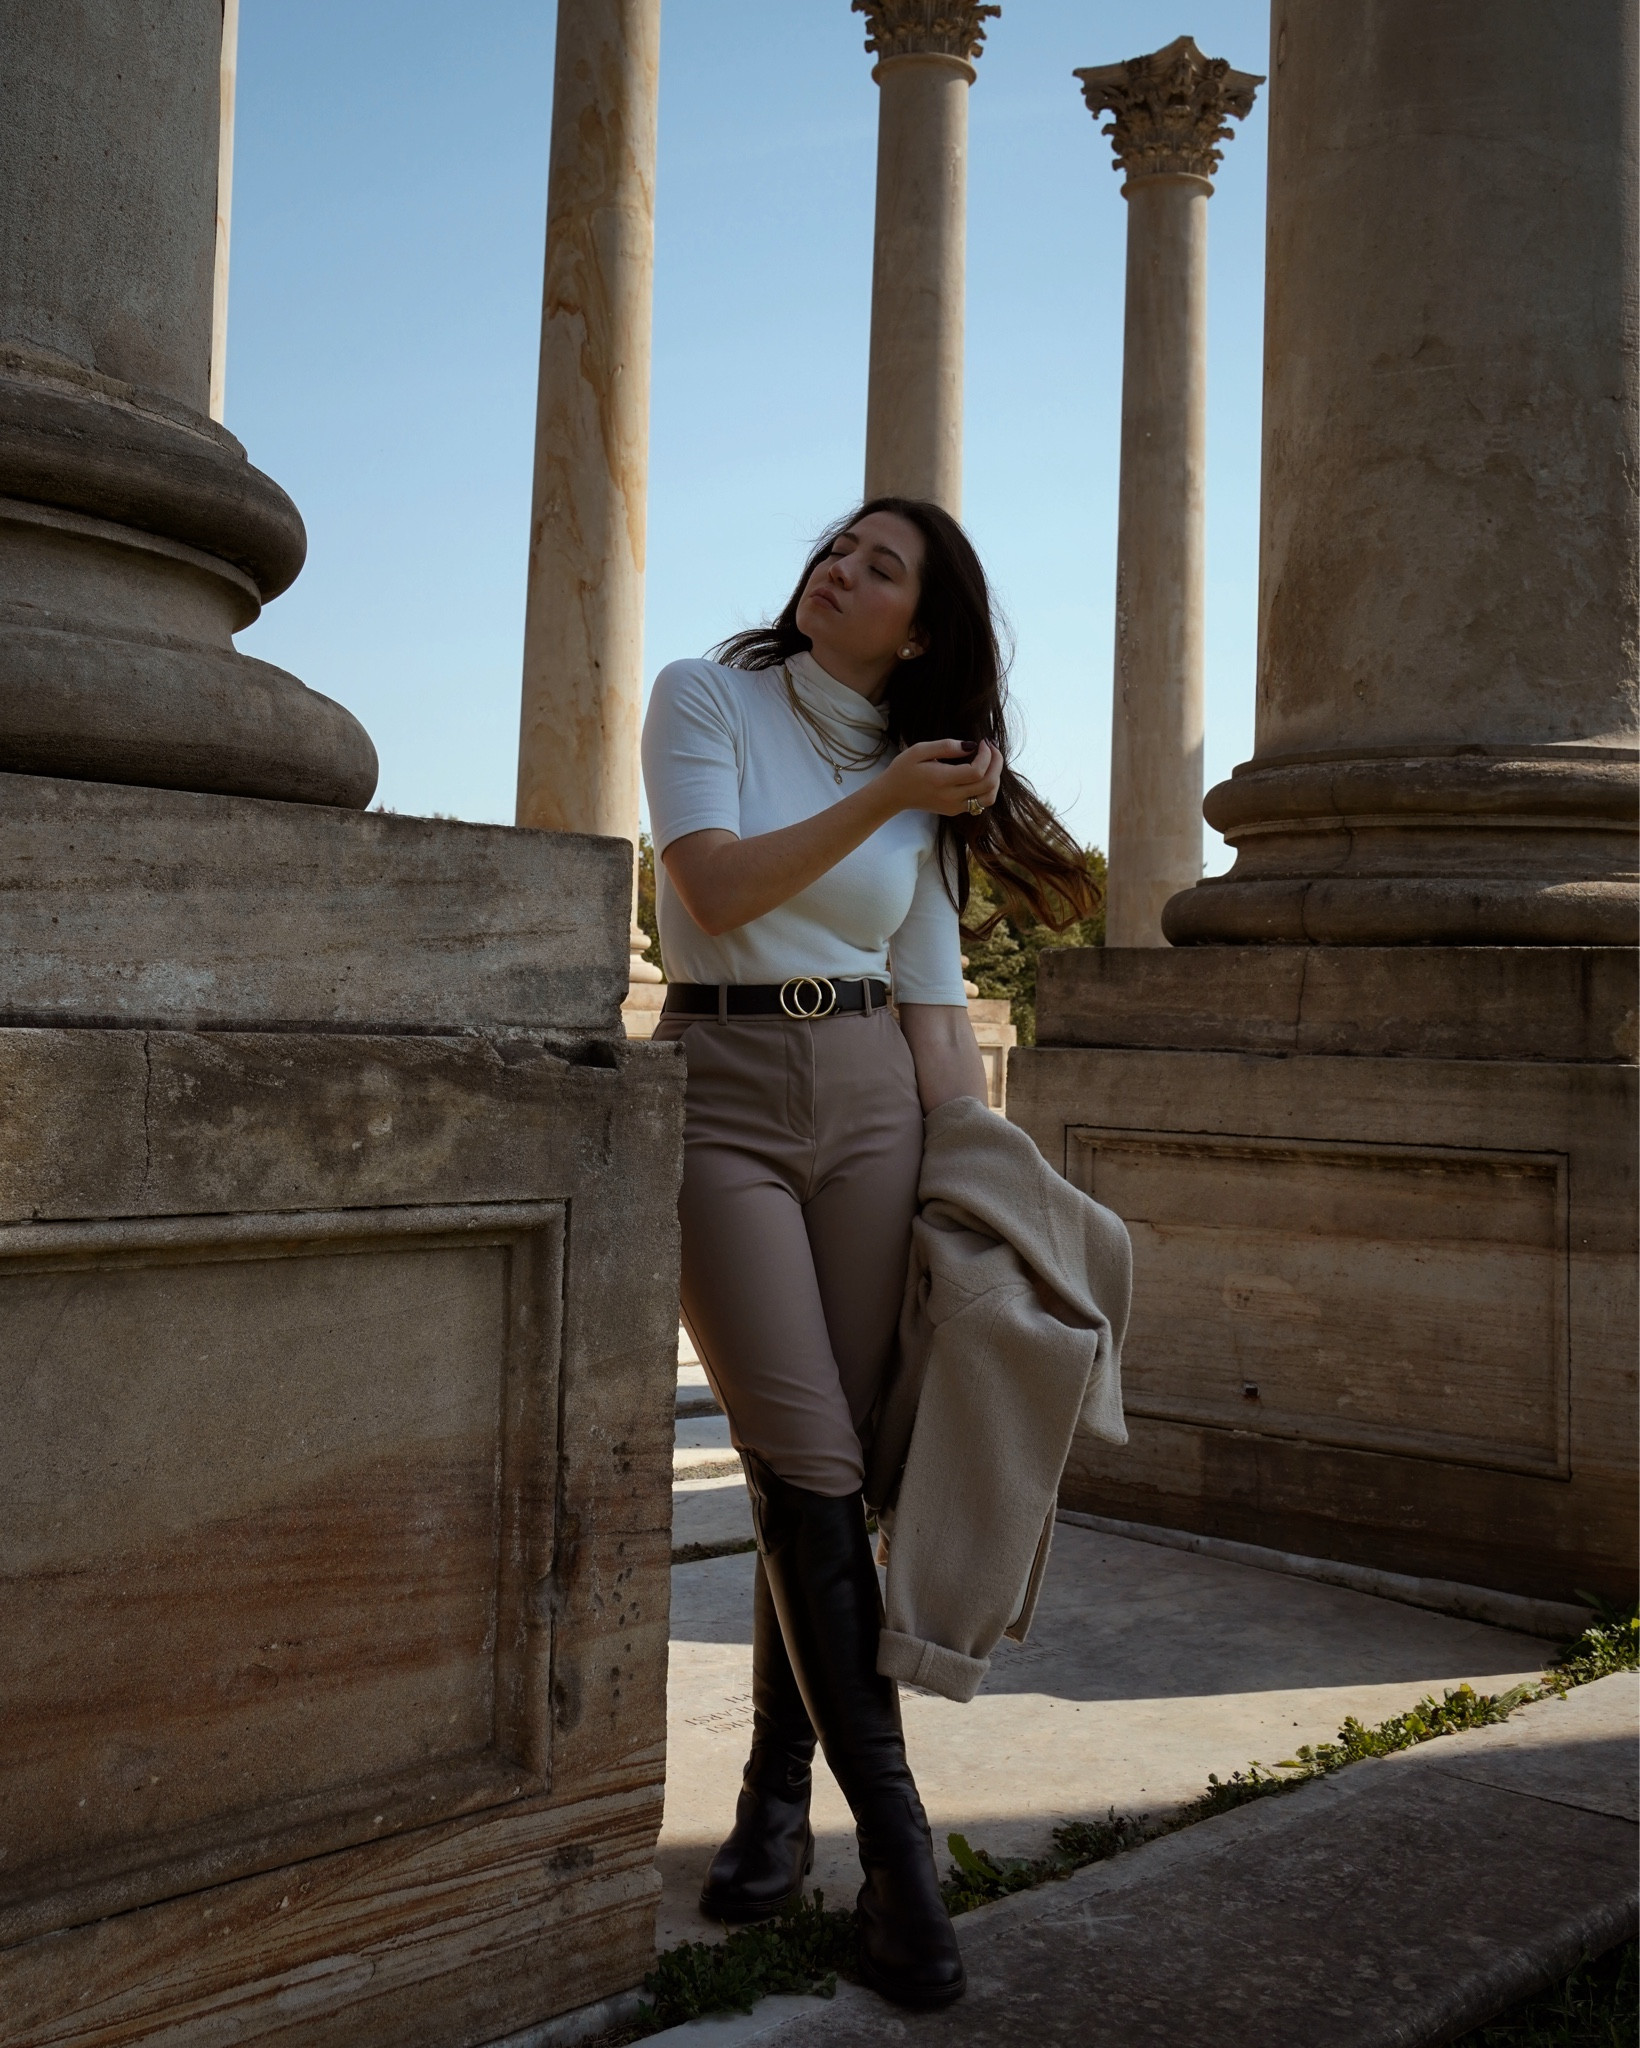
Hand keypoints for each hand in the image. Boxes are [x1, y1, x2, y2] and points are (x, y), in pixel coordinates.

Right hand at [875, 739, 1002, 818]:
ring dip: (995, 779)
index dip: (987, 756)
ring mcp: (954, 807)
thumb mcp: (920, 750)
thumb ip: (946, 747)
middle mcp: (951, 797)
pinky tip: (980, 773)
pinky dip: (987, 788)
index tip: (983, 742)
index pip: (977, 771)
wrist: (892, 795)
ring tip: (990, 762)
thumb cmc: (904, 769)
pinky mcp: (955, 810)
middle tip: (991, 748)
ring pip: (989, 797)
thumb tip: (971, 746)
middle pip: (988, 784)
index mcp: (942, 780)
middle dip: (996, 763)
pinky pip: (981, 803)